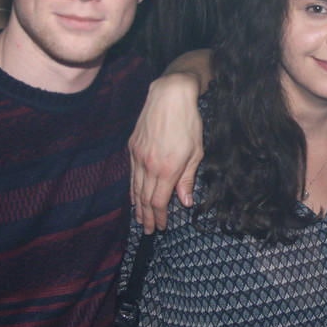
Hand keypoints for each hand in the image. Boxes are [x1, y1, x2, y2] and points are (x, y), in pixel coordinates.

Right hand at [128, 72, 202, 232]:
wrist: (170, 95)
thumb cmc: (188, 122)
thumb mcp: (196, 152)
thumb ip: (187, 179)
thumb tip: (184, 201)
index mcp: (167, 169)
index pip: (158, 201)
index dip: (159, 217)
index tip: (161, 227)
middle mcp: (149, 165)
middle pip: (145, 198)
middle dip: (147, 216)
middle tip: (148, 230)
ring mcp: (138, 156)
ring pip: (135, 187)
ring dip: (138, 206)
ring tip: (140, 219)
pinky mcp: (132, 146)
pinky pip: (131, 174)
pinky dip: (132, 188)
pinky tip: (134, 196)